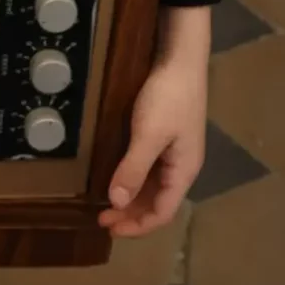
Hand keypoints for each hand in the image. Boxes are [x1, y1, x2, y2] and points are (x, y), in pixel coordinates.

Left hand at [101, 7, 210, 238]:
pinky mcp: (164, 135)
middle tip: (101, 218)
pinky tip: (116, 176)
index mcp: (183, 170)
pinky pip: (149, 168)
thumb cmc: (168, 97)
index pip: (163, 212)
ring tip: (105, 203)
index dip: (137, 226)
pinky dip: (133, 179)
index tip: (109, 227)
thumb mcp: (148, 135)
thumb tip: (116, 202)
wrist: (180, 57)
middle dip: (131, 214)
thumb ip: (133, 169)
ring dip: (131, 198)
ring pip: (153, 186)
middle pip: (158, 201)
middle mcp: (181, 165)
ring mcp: (173, 150)